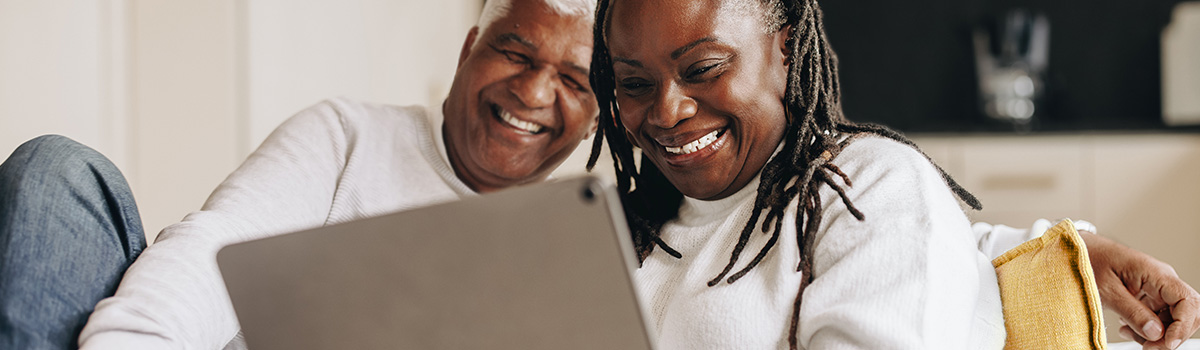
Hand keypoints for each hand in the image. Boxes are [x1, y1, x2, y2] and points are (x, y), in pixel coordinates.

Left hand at [1080, 233, 1199, 349]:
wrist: (1079, 251)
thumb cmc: (1090, 261)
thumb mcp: (1106, 290)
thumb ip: (1132, 311)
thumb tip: (1156, 333)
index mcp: (1156, 274)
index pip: (1188, 300)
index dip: (1183, 325)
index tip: (1167, 343)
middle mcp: (1162, 282)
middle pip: (1186, 314)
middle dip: (1171, 335)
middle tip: (1148, 347)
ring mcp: (1157, 290)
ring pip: (1172, 320)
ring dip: (1156, 335)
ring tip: (1128, 333)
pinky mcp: (1148, 298)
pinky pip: (1157, 319)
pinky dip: (1146, 330)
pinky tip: (1126, 329)